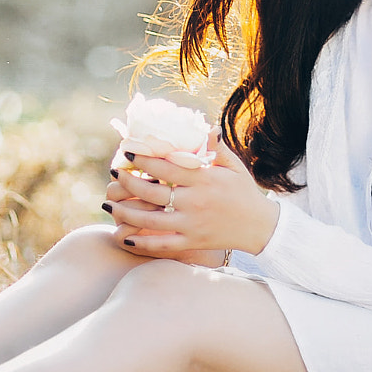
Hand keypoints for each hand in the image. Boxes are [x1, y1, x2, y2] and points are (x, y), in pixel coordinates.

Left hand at [102, 139, 279, 261]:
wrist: (261, 227)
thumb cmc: (246, 193)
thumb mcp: (234, 167)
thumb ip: (216, 148)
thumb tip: (206, 127)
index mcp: (204, 179)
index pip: (166, 166)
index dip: (143, 158)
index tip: (126, 151)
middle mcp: (195, 202)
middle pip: (152, 191)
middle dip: (128, 182)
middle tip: (113, 174)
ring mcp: (192, 224)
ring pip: (151, 219)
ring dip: (126, 211)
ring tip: (109, 202)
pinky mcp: (192, 242)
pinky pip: (162, 244)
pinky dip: (141, 243)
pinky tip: (123, 236)